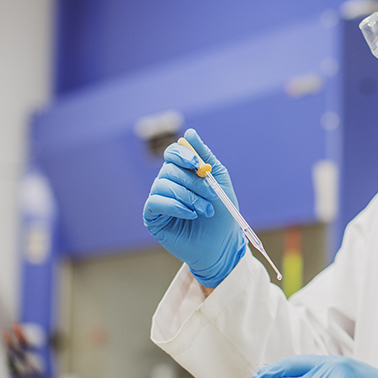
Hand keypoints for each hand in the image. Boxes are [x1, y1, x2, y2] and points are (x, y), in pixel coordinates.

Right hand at [143, 128, 246, 287]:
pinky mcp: (153, 218)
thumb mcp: (219, 180)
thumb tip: (189, 133)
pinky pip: (155, 203)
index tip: (199, 165)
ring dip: (188, 196)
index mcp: (182, 173)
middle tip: (212, 194)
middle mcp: (167, 183)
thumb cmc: (223, 213)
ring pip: (162, 185)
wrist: (224, 244)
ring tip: (205, 209)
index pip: (173, 153)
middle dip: (193, 181)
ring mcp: (159, 200)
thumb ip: (204, 156)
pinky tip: (190, 215)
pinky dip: (175, 206)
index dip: (184, 155)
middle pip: (169, 169)